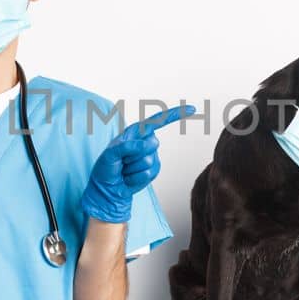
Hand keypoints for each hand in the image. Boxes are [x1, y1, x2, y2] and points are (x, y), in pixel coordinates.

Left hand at [79, 105, 194, 222]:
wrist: (108, 189)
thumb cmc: (106, 169)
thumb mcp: (110, 154)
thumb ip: (127, 146)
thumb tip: (147, 145)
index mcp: (135, 132)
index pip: (157, 121)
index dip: (174, 115)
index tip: (192, 110)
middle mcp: (145, 142)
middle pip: (152, 144)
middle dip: (134, 155)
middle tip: (122, 161)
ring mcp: (151, 156)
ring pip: (149, 161)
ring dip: (132, 168)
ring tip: (124, 170)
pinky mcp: (153, 170)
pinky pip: (149, 173)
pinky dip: (136, 178)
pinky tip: (129, 178)